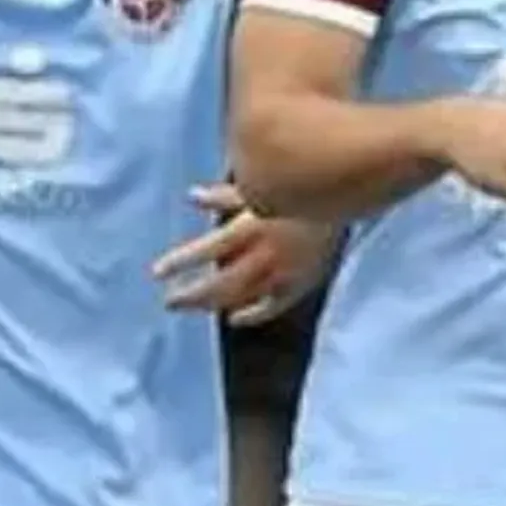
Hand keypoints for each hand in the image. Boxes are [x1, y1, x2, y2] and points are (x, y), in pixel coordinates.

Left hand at [152, 182, 336, 325]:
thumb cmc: (301, 186)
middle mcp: (266, 254)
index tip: (157, 273)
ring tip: (190, 307)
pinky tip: (233, 319)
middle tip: (168, 302)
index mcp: (252, 227)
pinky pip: (274, 306)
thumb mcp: (261, 187)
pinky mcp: (303, 283)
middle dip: (192, 295)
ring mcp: (285, 272)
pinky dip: (253, 314)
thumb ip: (225, 195)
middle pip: (221, 283)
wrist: (348, 200)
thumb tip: (192, 195)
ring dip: (213, 305)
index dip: (181, 263)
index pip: (208, 250)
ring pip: (243, 297)